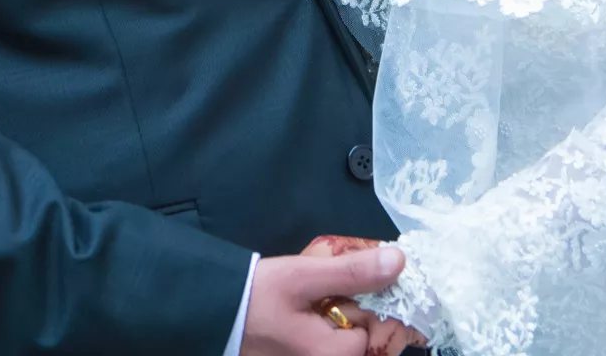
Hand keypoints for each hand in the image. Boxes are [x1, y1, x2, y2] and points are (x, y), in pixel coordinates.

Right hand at [242, 242, 421, 355]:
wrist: (207, 311)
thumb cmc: (254, 297)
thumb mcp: (303, 277)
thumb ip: (352, 272)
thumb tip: (398, 262)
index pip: (375, 332)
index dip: (367, 303)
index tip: (348, 283)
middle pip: (359, 341)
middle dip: (351, 311)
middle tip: (324, 290)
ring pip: (340, 341)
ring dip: (336, 316)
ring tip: (310, 298)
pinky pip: (322, 344)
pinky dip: (320, 325)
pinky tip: (300, 310)